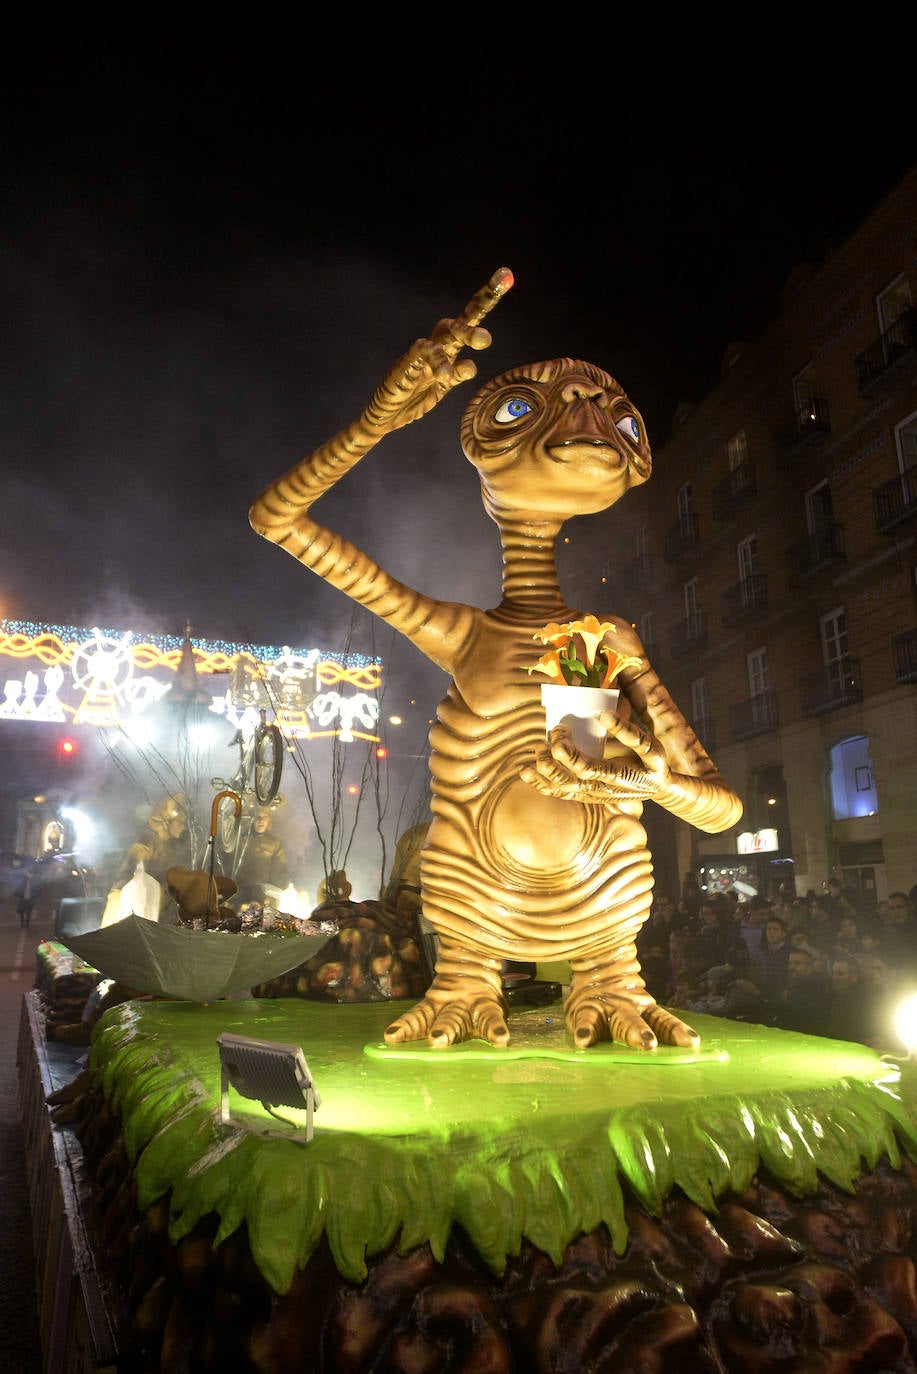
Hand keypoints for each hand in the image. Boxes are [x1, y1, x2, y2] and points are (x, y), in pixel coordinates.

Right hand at [363, 268, 512, 434]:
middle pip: (460, 318)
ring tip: (485, 339)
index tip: (507, 276)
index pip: (470, 319)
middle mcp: (437, 345)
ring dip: (466, 332)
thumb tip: (470, 365)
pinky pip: (422, 353)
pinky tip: (446, 373)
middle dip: (482, 303)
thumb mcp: (442, 388)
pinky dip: (437, 360)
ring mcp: (421, 354)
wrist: (384, 417)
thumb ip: (456, 375)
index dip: (487, 298)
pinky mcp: (405, 365)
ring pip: (445, 332)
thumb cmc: (414, 399)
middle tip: (504, 300)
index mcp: (449, 348)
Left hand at [521, 719, 669, 803]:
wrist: (658, 787)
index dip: (568, 752)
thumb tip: (603, 714)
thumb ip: (628, 732)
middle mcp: (603, 791)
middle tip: (547, 738)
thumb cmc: (653, 762)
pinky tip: (528, 773)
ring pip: (562, 789)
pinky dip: (542, 784)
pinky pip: (561, 793)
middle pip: (569, 780)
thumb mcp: (650, 746)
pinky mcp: (586, 796)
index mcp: (618, 778)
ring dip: (542, 773)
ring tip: (534, 752)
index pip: (586, 769)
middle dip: (552, 759)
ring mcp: (593, 796)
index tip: (561, 728)